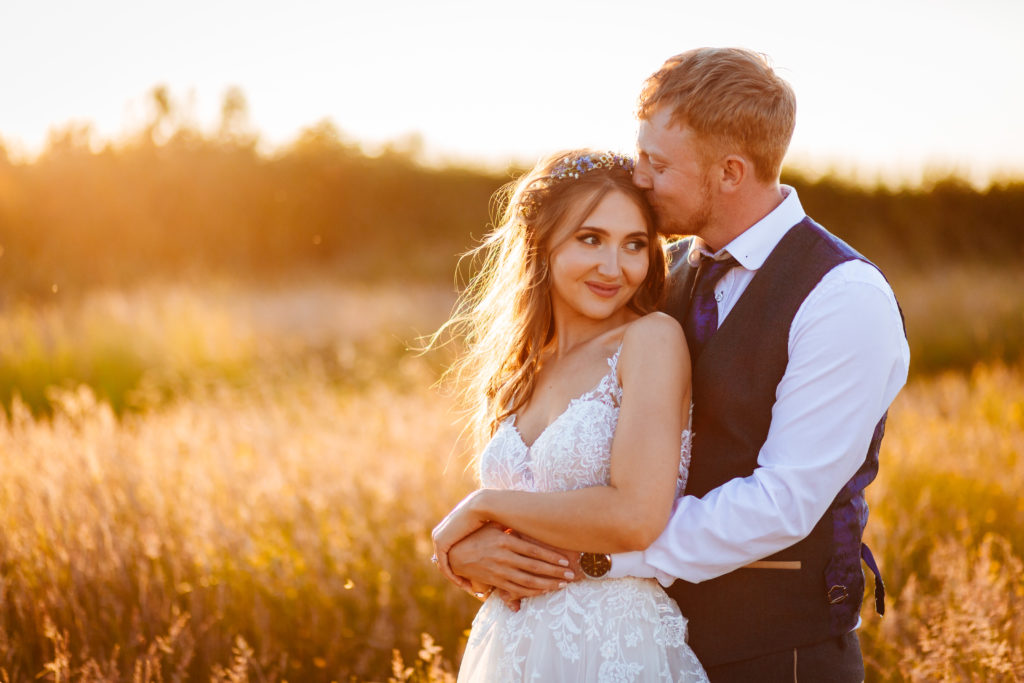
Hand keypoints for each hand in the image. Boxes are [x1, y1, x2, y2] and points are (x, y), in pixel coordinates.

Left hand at [432, 490, 490, 588]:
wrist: (482, 505)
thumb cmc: (489, 515)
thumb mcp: (486, 529)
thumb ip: (484, 537)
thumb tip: (497, 545)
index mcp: (448, 529)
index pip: (452, 553)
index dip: (463, 566)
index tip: (474, 577)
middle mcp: (440, 534)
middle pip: (446, 560)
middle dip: (458, 574)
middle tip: (471, 586)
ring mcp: (438, 538)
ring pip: (444, 565)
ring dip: (456, 578)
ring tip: (470, 587)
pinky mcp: (440, 543)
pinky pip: (444, 566)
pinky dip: (454, 577)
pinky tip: (467, 585)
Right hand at [447, 524, 574, 603]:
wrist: (456, 555)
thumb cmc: (478, 536)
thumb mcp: (492, 525)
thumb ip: (509, 521)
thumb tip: (527, 510)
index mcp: (505, 541)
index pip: (533, 551)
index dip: (551, 557)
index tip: (566, 560)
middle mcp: (503, 558)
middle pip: (535, 567)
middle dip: (555, 572)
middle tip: (572, 575)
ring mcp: (500, 572)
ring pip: (528, 581)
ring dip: (548, 584)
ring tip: (563, 584)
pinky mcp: (496, 582)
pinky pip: (518, 590)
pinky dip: (533, 592)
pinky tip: (545, 591)